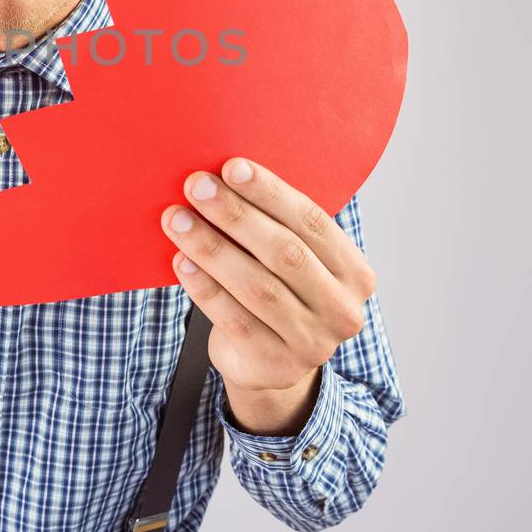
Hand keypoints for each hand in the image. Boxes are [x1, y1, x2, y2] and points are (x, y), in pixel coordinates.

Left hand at [160, 156, 375, 435]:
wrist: (271, 363)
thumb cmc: (277, 292)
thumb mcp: (292, 262)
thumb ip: (274, 227)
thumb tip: (221, 177)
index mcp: (354, 272)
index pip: (313, 222)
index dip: (271, 193)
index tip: (231, 167)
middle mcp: (341, 309)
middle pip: (285, 252)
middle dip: (236, 214)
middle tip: (196, 186)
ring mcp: (312, 342)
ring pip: (257, 285)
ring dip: (212, 247)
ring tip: (177, 219)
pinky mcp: (275, 364)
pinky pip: (234, 318)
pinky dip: (205, 286)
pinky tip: (181, 261)